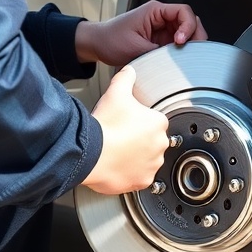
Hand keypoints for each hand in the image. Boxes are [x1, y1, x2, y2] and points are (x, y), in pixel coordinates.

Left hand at [75, 0, 207, 66]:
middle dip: (195, 36)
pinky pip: (179, 45)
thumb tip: (177, 60)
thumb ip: (158, 53)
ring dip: (190, 45)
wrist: (98, 44)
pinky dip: (183, 53)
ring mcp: (163, 30)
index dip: (188, 26)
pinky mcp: (162, 41)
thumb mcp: (134, 48)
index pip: (184, 11)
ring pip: (188, 34)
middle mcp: (162, 18)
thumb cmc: (110, 39)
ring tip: (186, 57)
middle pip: (191, 22)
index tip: (181, 42)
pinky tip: (180, 61)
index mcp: (155, 11)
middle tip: (192, 52)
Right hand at [81, 66, 169, 194]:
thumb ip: (125, 78)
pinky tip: (119, 166)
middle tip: (121, 137)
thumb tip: (129, 71)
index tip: (127, 122)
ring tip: (119, 151)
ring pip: (148, 159)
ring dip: (136, 156)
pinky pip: (140, 176)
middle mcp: (160, 144)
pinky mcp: (143, 181)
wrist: (91, 155)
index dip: (139, 120)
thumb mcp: (115, 93)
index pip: (154, 120)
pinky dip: (131, 173)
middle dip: (139, 139)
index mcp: (158, 123)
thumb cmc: (105, 126)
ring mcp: (153, 164)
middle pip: (152, 140)